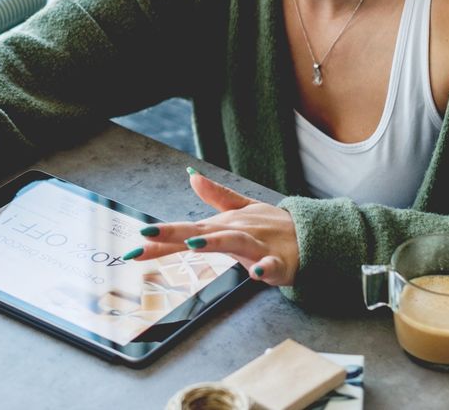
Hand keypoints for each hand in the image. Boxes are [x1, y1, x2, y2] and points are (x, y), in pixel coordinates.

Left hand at [126, 169, 299, 286]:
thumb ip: (216, 195)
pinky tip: (257, 273)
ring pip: (235, 242)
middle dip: (174, 234)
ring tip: (194, 245)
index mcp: (224, 224)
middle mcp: (237, 231)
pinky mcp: (280, 262)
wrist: (313, 236)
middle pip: (202, 233)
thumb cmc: (273, 227)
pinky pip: (272, 267)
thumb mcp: (242, 210)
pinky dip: (265, 269)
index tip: (135, 240)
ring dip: (215, 243)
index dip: (161, 236)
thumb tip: (191, 174)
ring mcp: (259, 245)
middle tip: (146, 235)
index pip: (187, 230)